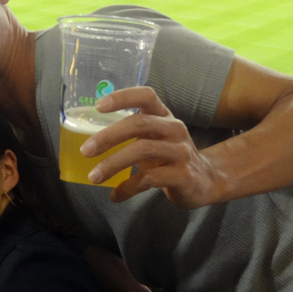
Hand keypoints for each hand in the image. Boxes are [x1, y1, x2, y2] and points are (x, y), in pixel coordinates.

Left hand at [83, 87, 223, 207]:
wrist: (207, 180)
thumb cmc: (170, 154)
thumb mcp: (155, 136)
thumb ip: (130, 130)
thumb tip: (88, 136)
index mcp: (164, 115)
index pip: (146, 95)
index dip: (122, 97)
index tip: (98, 106)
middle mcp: (174, 128)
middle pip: (139, 124)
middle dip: (108, 136)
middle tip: (85, 150)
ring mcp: (181, 152)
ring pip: (143, 150)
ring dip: (113, 164)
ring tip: (94, 176)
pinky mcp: (184, 175)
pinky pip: (150, 179)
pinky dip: (128, 188)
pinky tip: (115, 195)